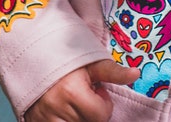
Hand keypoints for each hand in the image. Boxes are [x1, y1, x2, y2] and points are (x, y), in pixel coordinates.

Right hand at [24, 60, 139, 121]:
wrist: (33, 55)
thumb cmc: (66, 58)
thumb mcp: (92, 61)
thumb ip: (114, 72)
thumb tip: (136, 74)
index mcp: (72, 91)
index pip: (100, 115)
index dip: (104, 104)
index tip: (97, 91)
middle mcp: (56, 109)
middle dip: (91, 112)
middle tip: (86, 95)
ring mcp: (43, 119)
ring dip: (78, 118)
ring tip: (75, 102)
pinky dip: (65, 121)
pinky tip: (65, 111)